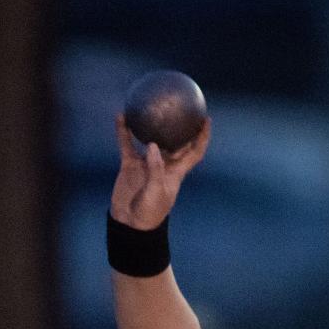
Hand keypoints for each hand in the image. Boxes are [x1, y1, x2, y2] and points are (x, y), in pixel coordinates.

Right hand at [109, 112, 210, 229]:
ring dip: (150, 123)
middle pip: (176, 141)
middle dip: (181, 125)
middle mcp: (164, 165)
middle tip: (181, 104)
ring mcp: (146, 164)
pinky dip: (124, 131)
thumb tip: (153, 145)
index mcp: (176, 172)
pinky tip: (121, 117)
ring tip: (149, 104)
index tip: (206, 120)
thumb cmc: (149, 213)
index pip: (194, 152)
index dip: (202, 137)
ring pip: (150, 138)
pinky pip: (127, 144)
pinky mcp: (130, 165)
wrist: (130, 224)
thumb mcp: (155, 192)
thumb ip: (155, 169)